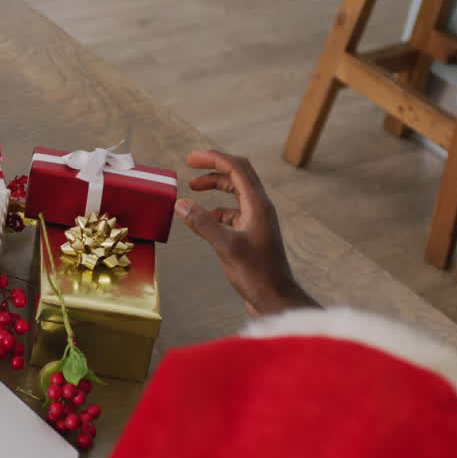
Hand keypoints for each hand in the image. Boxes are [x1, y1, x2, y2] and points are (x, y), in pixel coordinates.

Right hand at [175, 150, 317, 316]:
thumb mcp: (225, 246)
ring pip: (236, 194)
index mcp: (258, 205)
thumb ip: (203, 223)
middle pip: (238, 176)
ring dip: (216, 187)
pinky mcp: (252, 235)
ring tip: (193, 190)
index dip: (214, 159)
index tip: (191, 158)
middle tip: (191, 165)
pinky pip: (234, 213)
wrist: (275, 298)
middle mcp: (260, 209)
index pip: (237, 168)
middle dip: (214, 168)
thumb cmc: (256, 274)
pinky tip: (203, 219)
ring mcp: (258, 221)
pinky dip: (217, 210)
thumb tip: (181, 204)